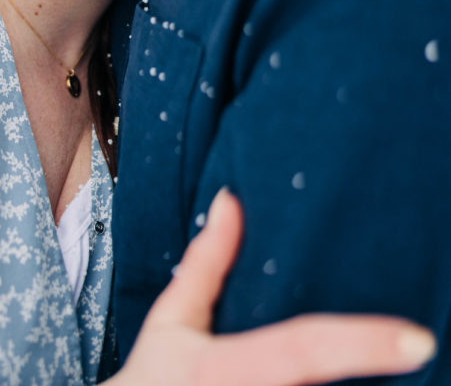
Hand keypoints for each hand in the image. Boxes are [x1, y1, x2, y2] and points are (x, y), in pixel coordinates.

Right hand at [110, 190, 435, 385]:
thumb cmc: (150, 381)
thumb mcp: (172, 321)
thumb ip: (207, 264)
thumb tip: (231, 201)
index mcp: (226, 368)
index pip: (302, 348)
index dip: (361, 342)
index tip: (417, 339)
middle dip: (369, 366)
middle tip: (406, 352)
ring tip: (377, 362)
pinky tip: (348, 384)